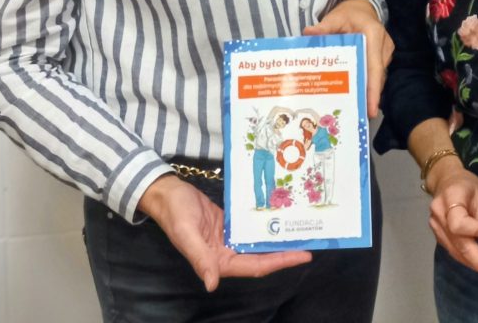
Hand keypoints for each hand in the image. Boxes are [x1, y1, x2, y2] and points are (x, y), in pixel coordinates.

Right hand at [138, 175, 310, 290]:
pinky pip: (250, 229)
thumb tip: (212, 284)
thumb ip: (200, 259)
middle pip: (261, 257)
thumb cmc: (175, 213)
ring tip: (299, 231)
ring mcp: (228, 238)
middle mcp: (226, 253)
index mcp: (218, 261)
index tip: (303, 255)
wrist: (167, 193)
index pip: (255, 266)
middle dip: (285, 253)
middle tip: (310, 243)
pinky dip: (264, 226)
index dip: (280, 262)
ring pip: (257, 243)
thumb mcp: (186, 234)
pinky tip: (278, 218)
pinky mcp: (228, 224)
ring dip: (276, 239)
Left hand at [303, 0, 393, 117]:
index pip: (374, 66)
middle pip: (376, 77)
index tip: (371, 109)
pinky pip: (375, 74)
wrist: (362, 7)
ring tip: (354, 111)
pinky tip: (355, 96)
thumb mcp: (335, 17)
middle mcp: (384, 46)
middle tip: (357, 118)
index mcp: (374, 35)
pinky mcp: (382, 58)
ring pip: (376, 78)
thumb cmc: (349, 13)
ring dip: (367, 92)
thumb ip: (324, 26)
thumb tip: (308, 33)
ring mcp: (385, 53)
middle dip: (369, 97)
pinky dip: (366, 85)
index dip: (373, 89)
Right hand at [428, 158, 477, 281]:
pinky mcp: (439, 237)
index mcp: (449, 198)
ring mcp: (436, 228)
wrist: (446, 180)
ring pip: (457, 253)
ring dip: (477, 265)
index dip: (476, 231)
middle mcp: (438, 215)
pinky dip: (470, 260)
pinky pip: (455, 252)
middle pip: (459, 245)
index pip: (458, 223)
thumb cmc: (467, 184)